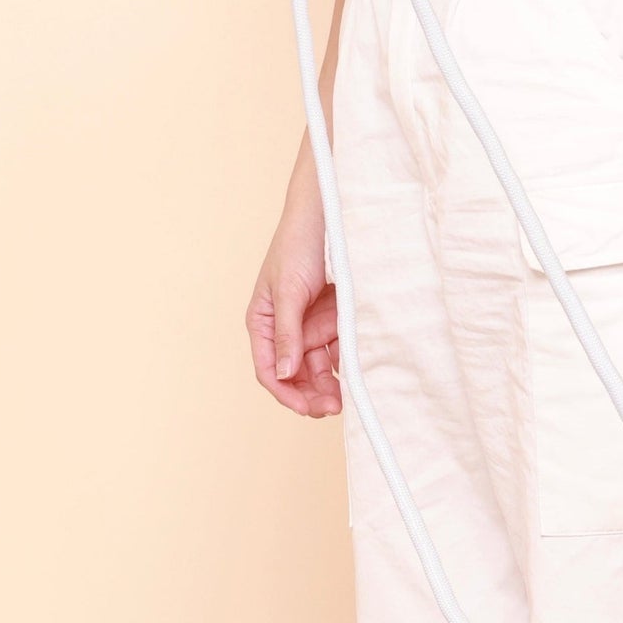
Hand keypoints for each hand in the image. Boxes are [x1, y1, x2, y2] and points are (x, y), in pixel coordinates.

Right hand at [247, 184, 341, 417]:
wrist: (331, 213)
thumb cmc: (299, 244)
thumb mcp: (289, 291)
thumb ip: (286, 334)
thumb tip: (281, 374)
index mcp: (263, 321)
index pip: (268, 369)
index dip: (285, 392)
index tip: (306, 408)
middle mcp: (286, 328)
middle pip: (295, 374)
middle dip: (311, 394)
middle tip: (333, 409)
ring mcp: (312, 325)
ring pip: (319, 368)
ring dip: (330, 385)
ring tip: (348, 398)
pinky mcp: (336, 320)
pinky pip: (340, 351)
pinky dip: (347, 365)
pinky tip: (359, 374)